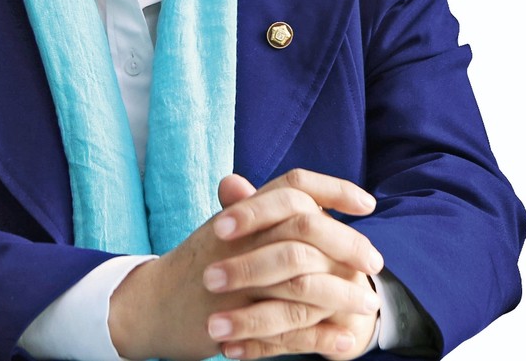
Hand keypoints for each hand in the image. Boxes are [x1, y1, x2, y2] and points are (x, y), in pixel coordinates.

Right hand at [109, 169, 381, 360]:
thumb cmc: (194, 264)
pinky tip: (344, 340)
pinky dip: (321, 337)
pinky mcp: (234, 322)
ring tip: (367, 305)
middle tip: (375, 262)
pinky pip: (287, 330)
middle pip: (303, 228)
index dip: (333, 188)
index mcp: (241, 213)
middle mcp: (239, 239)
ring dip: (341, 294)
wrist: (151, 306)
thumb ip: (262, 210)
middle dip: (346, 243)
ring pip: (301, 281)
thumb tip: (306, 195)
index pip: (293, 185)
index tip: (368, 204)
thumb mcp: (226, 229)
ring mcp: (235, 280)